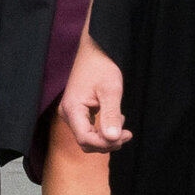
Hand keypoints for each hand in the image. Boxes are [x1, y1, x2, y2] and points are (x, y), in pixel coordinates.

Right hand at [58, 40, 127, 154]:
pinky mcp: (77, 112)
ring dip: (106, 136)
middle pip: (86, 141)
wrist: (94, 52)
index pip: (85, 139)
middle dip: (107, 142)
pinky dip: (103, 130)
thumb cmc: (101, 67)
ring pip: (88, 137)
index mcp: (72, 109)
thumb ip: (110, 115)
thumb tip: (112, 138)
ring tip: (121, 120)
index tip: (124, 135)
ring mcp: (71, 113)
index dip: (105, 143)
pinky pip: (89, 129)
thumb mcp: (111, 90)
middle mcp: (68, 114)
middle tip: (127, 133)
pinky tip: (115, 119)